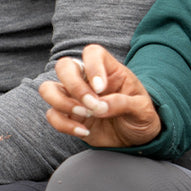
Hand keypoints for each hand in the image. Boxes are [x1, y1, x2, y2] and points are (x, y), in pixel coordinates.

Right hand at [38, 44, 161, 148]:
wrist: (137, 138)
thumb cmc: (141, 116)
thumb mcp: (142, 109)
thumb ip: (123, 104)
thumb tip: (100, 106)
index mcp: (109, 70)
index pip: (92, 53)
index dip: (92, 66)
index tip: (101, 88)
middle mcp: (88, 80)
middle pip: (64, 66)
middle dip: (74, 86)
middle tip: (92, 105)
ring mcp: (75, 98)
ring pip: (48, 88)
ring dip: (62, 102)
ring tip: (86, 115)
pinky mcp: (69, 116)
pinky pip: (52, 115)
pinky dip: (64, 124)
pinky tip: (85, 132)